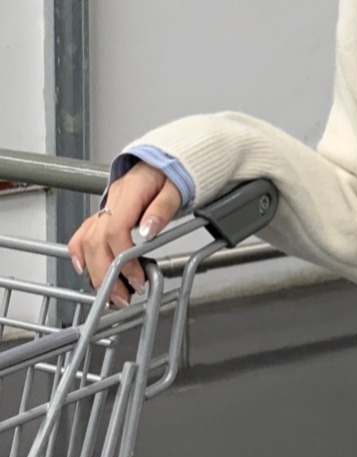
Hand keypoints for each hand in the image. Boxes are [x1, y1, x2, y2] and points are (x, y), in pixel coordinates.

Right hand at [68, 161, 182, 306]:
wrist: (166, 160)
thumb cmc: (172, 173)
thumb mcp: (176, 188)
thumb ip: (163, 209)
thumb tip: (148, 230)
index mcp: (130, 192)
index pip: (115, 230)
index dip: (123, 257)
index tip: (137, 278)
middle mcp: (113, 201)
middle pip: (96, 241)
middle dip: (105, 273)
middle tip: (122, 296)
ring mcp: (106, 208)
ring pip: (87, 241)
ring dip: (94, 270)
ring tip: (109, 293)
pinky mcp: (105, 215)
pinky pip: (84, 234)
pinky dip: (80, 253)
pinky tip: (84, 270)